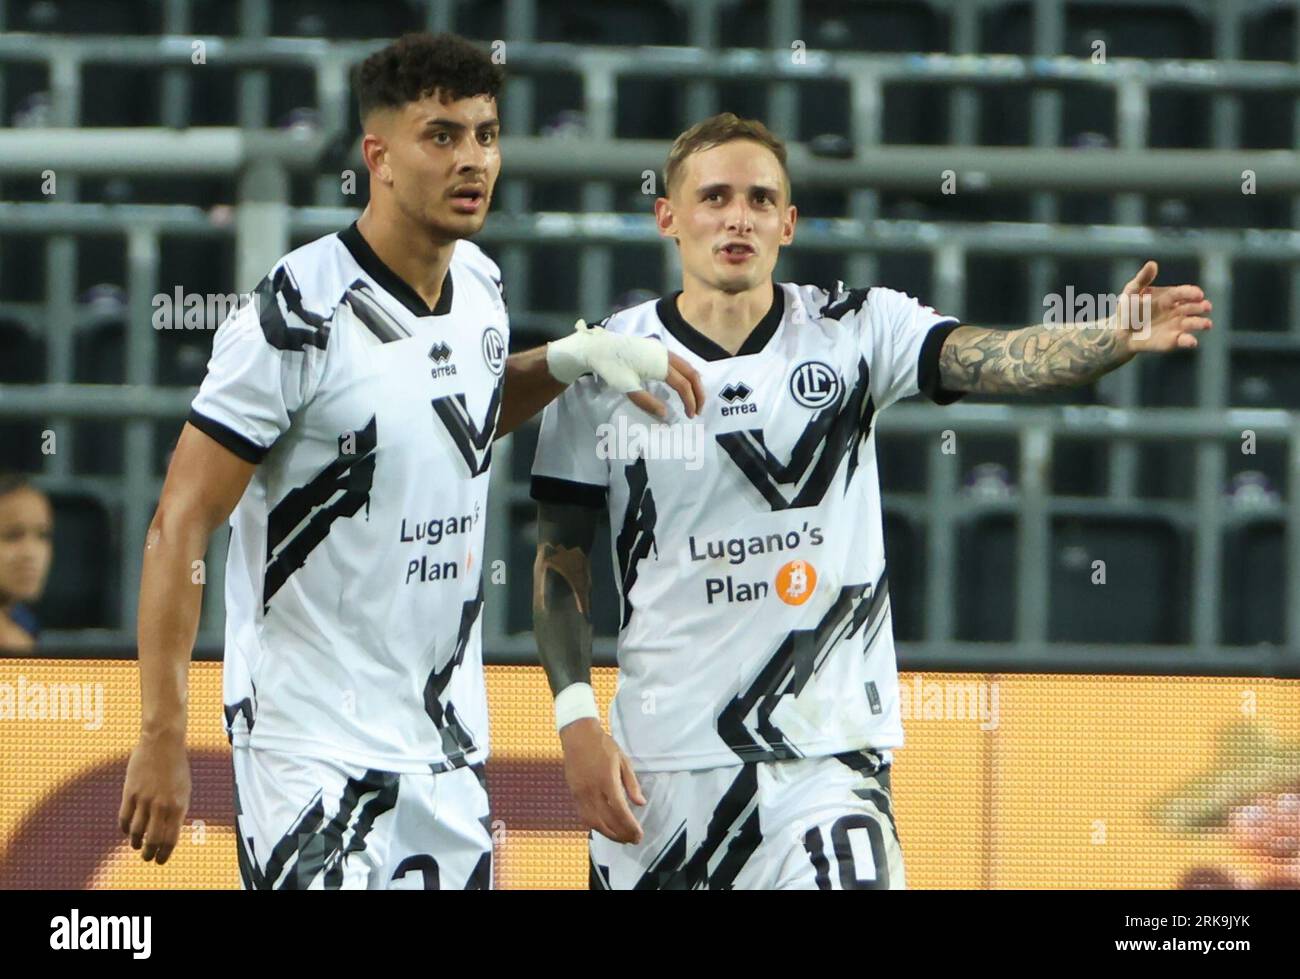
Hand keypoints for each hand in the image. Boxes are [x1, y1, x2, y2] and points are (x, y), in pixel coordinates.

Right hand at [118, 729, 190, 864]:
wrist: (163, 742)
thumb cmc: (176, 766)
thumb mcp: (184, 789)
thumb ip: (177, 810)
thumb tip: (169, 831)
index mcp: (179, 805)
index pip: (171, 839)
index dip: (164, 854)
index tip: (160, 861)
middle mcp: (162, 805)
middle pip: (153, 839)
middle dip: (149, 853)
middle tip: (147, 857)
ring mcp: (145, 799)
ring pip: (136, 832)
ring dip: (136, 843)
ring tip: (136, 846)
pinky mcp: (130, 792)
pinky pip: (124, 818)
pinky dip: (124, 829)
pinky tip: (127, 831)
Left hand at [547, 320, 704, 418]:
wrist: (597, 347)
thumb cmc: (611, 368)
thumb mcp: (627, 388)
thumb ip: (648, 402)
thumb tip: (665, 414)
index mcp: (660, 365)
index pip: (683, 386)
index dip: (690, 402)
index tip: (690, 416)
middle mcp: (665, 354)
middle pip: (692, 373)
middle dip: (699, 392)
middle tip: (699, 410)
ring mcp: (661, 349)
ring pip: (687, 366)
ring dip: (693, 383)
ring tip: (694, 399)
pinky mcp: (656, 347)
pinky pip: (679, 361)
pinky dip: (686, 374)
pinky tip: (682, 383)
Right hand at [559, 717, 645, 843]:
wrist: (578, 736)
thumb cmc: (603, 746)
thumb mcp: (623, 760)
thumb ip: (631, 783)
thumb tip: (640, 803)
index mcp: (607, 780)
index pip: (620, 810)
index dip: (630, 826)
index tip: (639, 834)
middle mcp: (592, 790)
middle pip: (607, 821)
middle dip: (622, 834)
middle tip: (633, 840)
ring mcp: (580, 794)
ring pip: (593, 822)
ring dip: (608, 834)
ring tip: (621, 838)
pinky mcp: (574, 794)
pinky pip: (584, 816)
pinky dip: (595, 827)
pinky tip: (605, 829)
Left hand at [1115, 260, 1212, 352]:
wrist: (1120, 333)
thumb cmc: (1128, 309)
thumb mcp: (1132, 292)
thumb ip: (1142, 279)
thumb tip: (1152, 264)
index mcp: (1170, 296)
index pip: (1185, 292)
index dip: (1192, 292)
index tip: (1198, 294)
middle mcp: (1178, 310)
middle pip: (1194, 307)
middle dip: (1201, 306)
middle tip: (1206, 306)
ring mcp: (1177, 326)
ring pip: (1194, 323)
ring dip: (1201, 323)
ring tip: (1206, 324)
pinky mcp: (1173, 341)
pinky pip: (1184, 340)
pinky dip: (1189, 341)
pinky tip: (1192, 342)